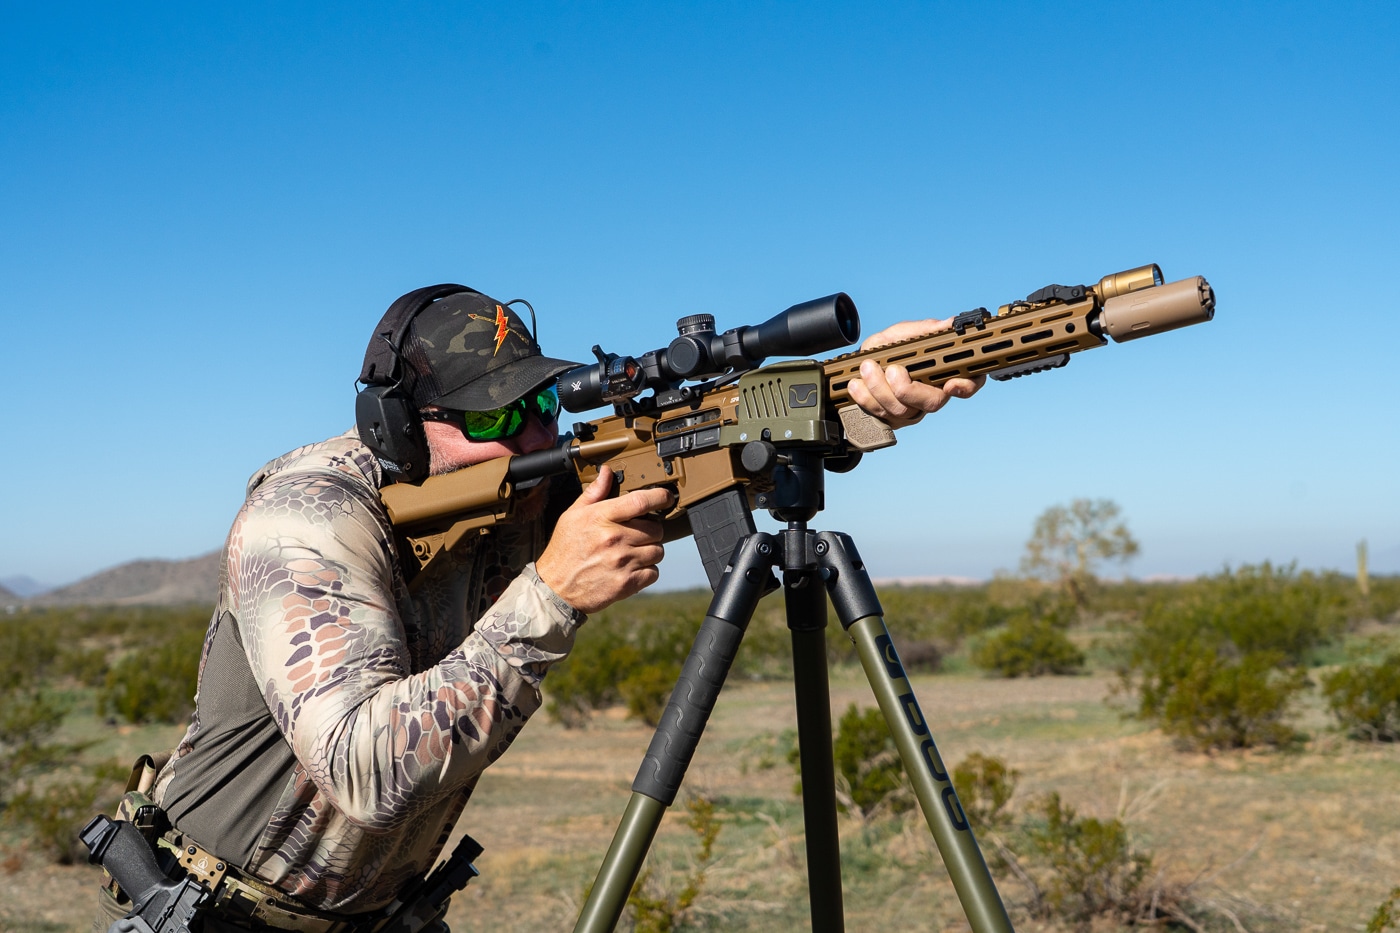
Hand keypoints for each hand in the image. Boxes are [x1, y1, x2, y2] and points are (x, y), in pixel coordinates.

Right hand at [535, 466, 672, 613]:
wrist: (555, 588)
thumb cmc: (564, 550)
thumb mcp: (572, 515)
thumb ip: (594, 493)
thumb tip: (607, 472)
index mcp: (601, 518)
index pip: (641, 501)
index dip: (660, 497)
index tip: (665, 497)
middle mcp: (614, 538)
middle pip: (656, 529)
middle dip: (651, 530)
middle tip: (638, 534)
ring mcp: (622, 562)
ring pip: (658, 551)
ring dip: (650, 551)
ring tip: (634, 552)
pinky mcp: (626, 583)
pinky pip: (653, 573)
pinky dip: (647, 571)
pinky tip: (632, 568)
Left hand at [846, 317, 984, 424]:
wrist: (866, 362)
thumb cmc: (893, 348)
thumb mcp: (907, 333)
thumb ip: (926, 330)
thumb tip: (949, 323)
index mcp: (945, 373)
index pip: (969, 384)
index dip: (965, 387)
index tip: (950, 383)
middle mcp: (931, 395)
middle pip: (931, 403)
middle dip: (907, 388)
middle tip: (891, 370)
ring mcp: (912, 410)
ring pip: (902, 411)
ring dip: (880, 389)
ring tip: (866, 368)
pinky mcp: (891, 419)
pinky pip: (880, 416)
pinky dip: (865, 399)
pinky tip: (856, 385)